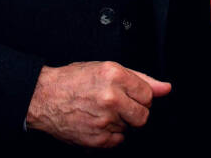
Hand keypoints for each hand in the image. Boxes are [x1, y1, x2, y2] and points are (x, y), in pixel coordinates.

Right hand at [26, 61, 170, 148]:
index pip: (147, 94)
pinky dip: (111, 133)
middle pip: (143, 114)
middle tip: (117, 104)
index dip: (138, 95)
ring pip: (130, 128)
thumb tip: (165, 88)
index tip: (127, 94)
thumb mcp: (104, 68)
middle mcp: (111, 97)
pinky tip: (96, 121)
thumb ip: (138, 78)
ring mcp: (105, 120)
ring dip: (120, 122)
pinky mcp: (99, 139)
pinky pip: (119, 140)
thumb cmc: (71, 80)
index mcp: (113, 75)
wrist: (44, 97)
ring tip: (100, 110)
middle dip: (133, 111)